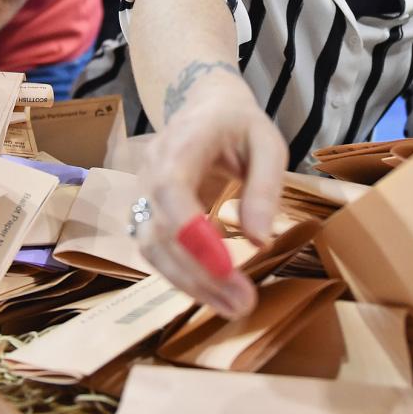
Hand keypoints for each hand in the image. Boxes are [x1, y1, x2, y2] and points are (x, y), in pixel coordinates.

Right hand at [132, 65, 286, 318]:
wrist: (206, 107)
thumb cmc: (239, 124)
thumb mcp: (268, 143)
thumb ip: (265, 187)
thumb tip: (259, 240)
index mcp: (181, 143)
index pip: (171, 189)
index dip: (192, 231)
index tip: (226, 267)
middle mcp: (151, 170)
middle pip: (159, 230)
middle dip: (198, 272)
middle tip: (242, 302)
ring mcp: (144, 194)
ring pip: (152, 249)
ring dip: (190, 283)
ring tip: (234, 306)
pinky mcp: (149, 216)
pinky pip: (157, 252)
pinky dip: (185, 277)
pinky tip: (217, 293)